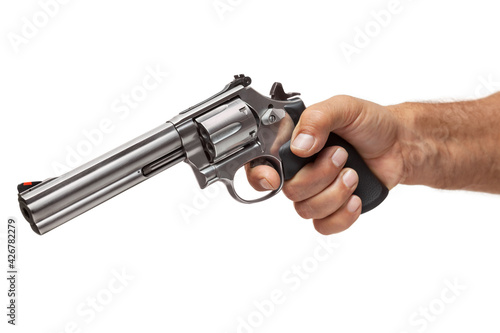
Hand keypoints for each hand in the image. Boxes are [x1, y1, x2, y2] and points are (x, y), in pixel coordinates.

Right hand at [246, 95, 403, 233]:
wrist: (399, 145)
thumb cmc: (369, 123)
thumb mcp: (344, 107)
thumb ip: (318, 118)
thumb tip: (299, 145)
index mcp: (292, 143)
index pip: (260, 164)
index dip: (259, 175)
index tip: (274, 177)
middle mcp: (299, 169)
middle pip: (289, 190)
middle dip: (319, 176)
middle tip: (342, 155)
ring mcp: (315, 191)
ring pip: (306, 210)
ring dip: (334, 193)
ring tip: (353, 174)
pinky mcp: (331, 209)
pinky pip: (323, 226)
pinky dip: (341, 215)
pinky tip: (355, 198)